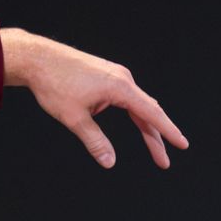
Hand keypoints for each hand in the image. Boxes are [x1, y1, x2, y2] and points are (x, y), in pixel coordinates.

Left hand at [4, 29, 187, 168]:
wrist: (38, 58)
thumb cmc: (54, 84)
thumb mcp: (74, 118)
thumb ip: (94, 141)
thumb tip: (109, 162)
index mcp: (120, 87)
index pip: (151, 114)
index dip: (168, 132)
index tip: (182, 144)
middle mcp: (123, 78)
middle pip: (147, 112)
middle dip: (157, 138)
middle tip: (164, 162)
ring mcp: (115, 75)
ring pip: (137, 105)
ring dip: (145, 127)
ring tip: (154, 149)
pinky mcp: (106, 75)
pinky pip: (126, 98)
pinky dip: (133, 114)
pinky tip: (134, 123)